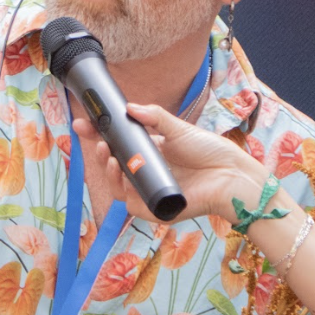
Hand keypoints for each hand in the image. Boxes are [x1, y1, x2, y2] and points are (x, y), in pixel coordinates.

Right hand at [74, 103, 272, 222]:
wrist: (231, 175)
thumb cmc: (209, 152)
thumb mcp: (178, 129)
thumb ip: (154, 117)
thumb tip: (128, 107)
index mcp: (150, 153)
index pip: (118, 144)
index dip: (98, 135)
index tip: (83, 124)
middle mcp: (146, 172)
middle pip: (112, 164)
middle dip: (98, 151)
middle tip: (96, 139)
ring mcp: (147, 190)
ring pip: (116, 184)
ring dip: (105, 168)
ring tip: (107, 154)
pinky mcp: (152, 208)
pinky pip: (128, 200)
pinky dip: (120, 187)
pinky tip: (120, 172)